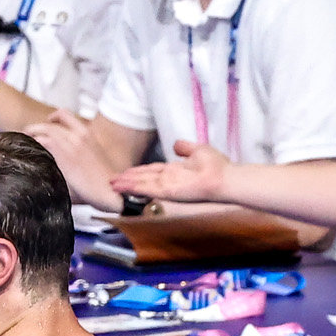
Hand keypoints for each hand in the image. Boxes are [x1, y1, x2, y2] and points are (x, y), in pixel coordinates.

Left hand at [25, 109, 119, 211]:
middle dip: (35, 128)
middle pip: (49, 123)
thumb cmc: (104, 181)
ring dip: (31, 135)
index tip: (46, 124)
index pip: (64, 115)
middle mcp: (78, 134)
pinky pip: (42, 142)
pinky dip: (33, 144)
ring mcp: (70, 143)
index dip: (51, 118)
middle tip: (28, 135)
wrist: (109, 190)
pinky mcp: (63, 155)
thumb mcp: (94, 157)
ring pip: (43, 131)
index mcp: (86, 133)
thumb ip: (80, 151)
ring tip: (24, 143)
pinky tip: (30, 151)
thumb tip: (67, 158)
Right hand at [111, 140, 234, 203]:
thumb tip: (176, 144)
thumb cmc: (216, 167)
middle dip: (127, 179)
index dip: (137, 172)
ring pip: (142, 184)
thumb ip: (185, 148)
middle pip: (143, 178)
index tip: (125, 172)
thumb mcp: (198, 151)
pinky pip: (147, 188)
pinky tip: (123, 187)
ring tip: (112, 184)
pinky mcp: (168, 191)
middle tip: (111, 181)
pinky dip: (134, 188)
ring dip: (126, 184)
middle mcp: (168, 179)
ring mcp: (167, 186)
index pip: (151, 171)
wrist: (224, 178)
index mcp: (174, 171)